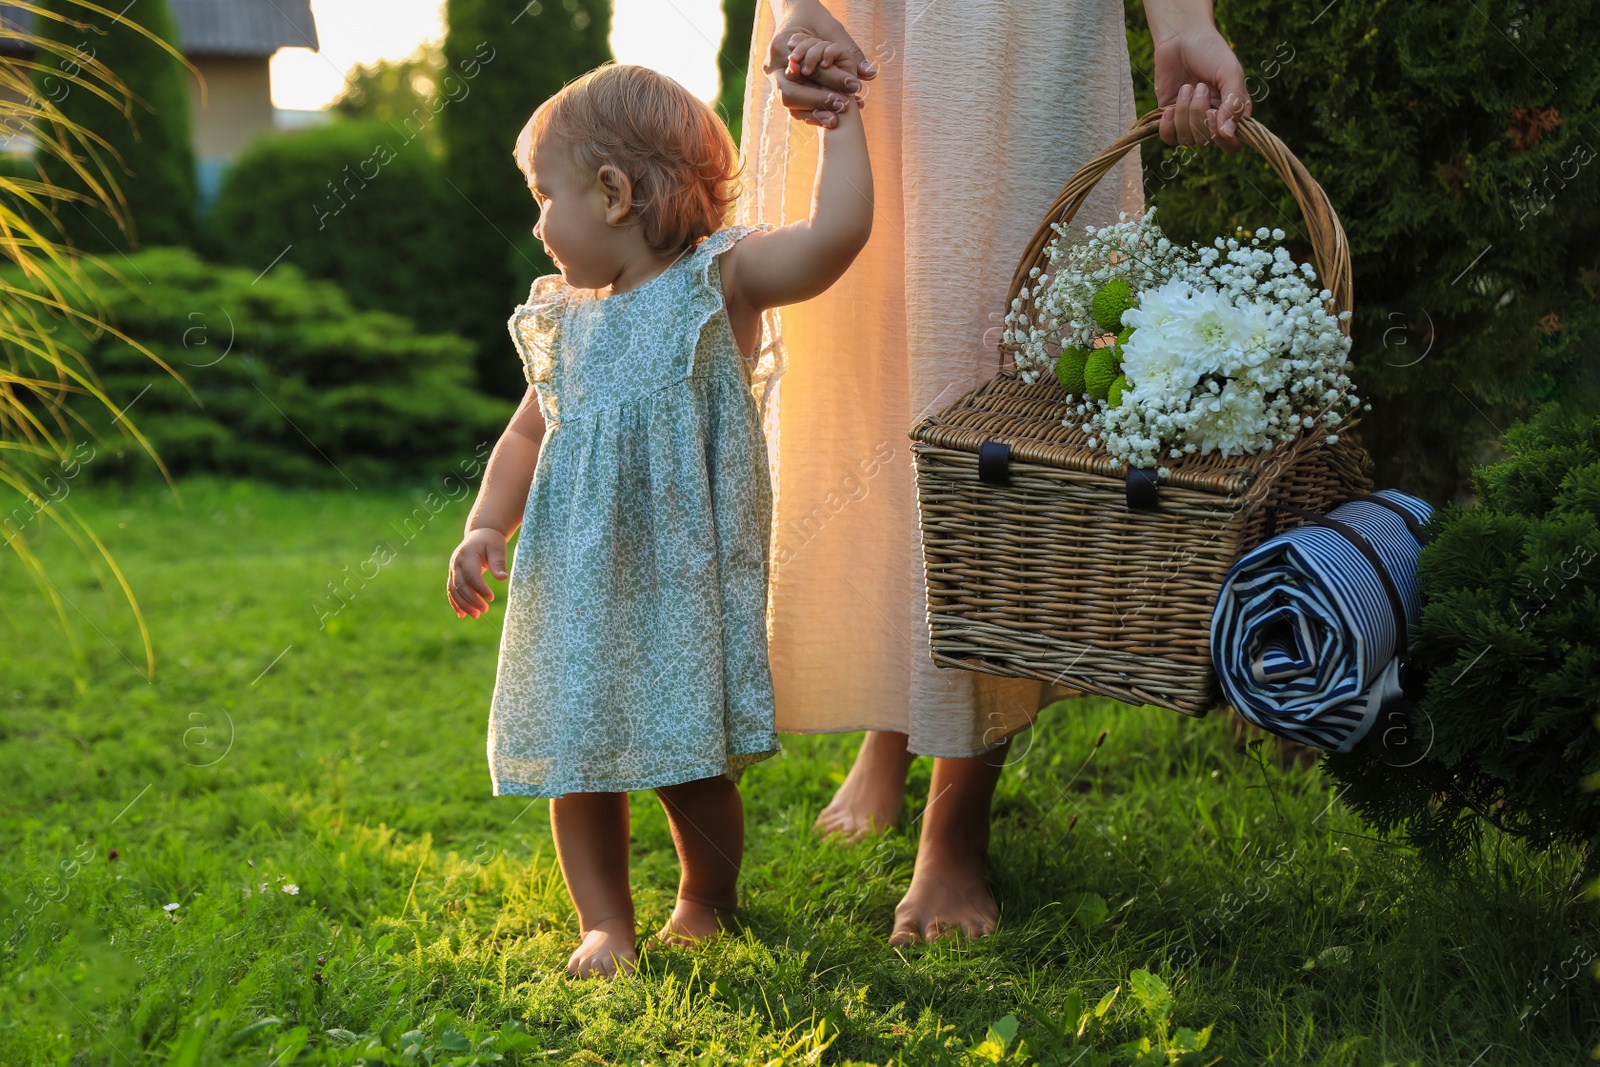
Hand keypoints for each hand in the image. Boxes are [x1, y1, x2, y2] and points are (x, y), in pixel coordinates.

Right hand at [447, 527, 507, 618]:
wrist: (480, 535)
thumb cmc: (491, 541)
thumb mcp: (497, 548)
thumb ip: (498, 563)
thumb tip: (502, 578)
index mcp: (467, 555)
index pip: (471, 575)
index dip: (480, 588)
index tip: (491, 598)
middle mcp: (457, 563)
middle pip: (460, 584)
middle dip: (471, 599)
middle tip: (484, 610)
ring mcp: (453, 569)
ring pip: (454, 590)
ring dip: (463, 604)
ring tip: (476, 616)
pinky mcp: (453, 575)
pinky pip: (451, 590)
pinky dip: (455, 603)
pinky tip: (462, 615)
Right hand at [764, 1, 874, 128]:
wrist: (799, 16)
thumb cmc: (815, 19)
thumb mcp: (832, 31)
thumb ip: (849, 52)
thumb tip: (870, 75)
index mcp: (779, 49)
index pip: (799, 74)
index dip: (823, 86)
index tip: (850, 90)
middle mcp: (772, 68)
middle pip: (789, 96)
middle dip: (818, 102)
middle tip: (844, 105)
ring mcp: (775, 80)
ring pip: (791, 107)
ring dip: (816, 114)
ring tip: (839, 119)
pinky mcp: (784, 88)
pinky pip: (796, 108)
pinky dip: (814, 114)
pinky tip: (833, 119)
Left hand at [1152, 24, 1249, 152]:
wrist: (1181, 39)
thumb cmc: (1211, 53)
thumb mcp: (1230, 73)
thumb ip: (1234, 102)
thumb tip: (1228, 133)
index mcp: (1233, 113)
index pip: (1232, 144)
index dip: (1221, 137)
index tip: (1212, 113)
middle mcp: (1213, 122)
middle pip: (1206, 141)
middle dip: (1199, 113)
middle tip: (1200, 86)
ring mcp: (1191, 122)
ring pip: (1187, 139)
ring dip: (1183, 112)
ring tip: (1186, 87)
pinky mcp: (1171, 120)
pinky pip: (1169, 139)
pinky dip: (1168, 126)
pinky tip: (1168, 109)